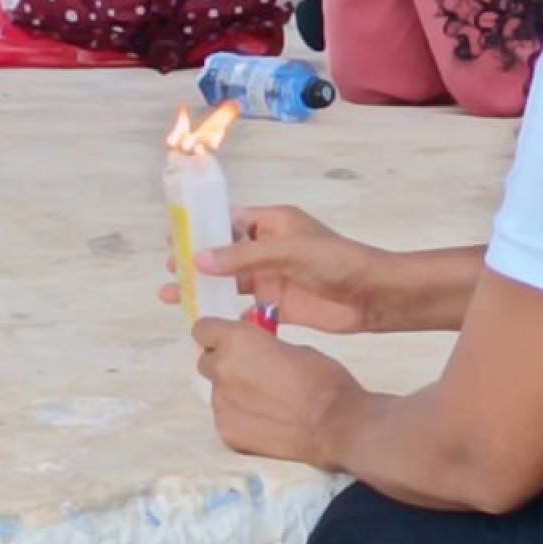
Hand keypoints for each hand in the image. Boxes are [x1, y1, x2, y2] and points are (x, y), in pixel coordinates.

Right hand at [158, 204, 388, 333]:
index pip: (230, 222)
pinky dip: (229, 314)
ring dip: (206, 290)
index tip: (173, 241)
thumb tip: (199, 259)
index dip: (202, 231)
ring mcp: (275, 278)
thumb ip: (243, 257)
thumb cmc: (337, 262)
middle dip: (196, 263)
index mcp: (273, 224)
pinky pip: (248, 309)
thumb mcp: (288, 251)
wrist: (374, 296)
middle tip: (168, 272)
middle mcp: (271, 249)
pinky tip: (207, 322)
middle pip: (225, 255)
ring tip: (173, 298)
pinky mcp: (281, 306)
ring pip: (232, 284)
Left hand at [193, 318, 363, 464]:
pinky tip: (267, 422)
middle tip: (252, 373)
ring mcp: (220, 404)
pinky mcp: (226, 432)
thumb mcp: (294, 348)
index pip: (202, 329)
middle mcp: (221, 370)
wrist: (334, 424)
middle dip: (224, 365)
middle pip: (205, 362)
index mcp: (237, 341)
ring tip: (267, 403)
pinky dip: (242, 418)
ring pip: (218, 393)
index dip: (215, 335)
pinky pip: (227, 418)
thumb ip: (263, 348)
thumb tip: (254, 352)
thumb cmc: (323, 380)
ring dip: (235, 394)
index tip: (228, 341)